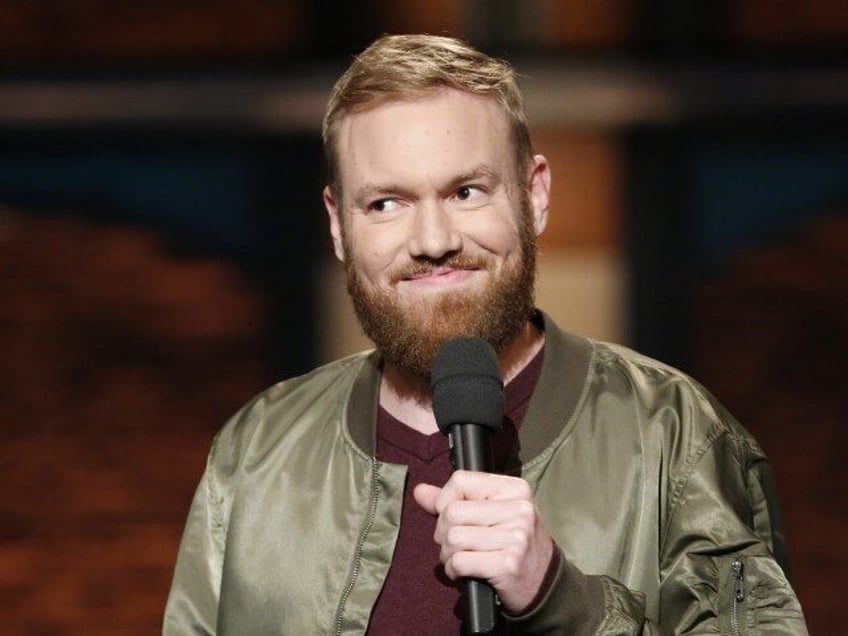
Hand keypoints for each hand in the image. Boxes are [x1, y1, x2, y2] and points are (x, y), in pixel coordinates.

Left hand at [413, 471, 553, 613]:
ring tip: (462, 557)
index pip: (460, 480)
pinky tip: (465, 572)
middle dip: (443, 533)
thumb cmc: (512, 543)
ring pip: (453, 538)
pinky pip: (460, 562)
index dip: (445, 501)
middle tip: (456, 544)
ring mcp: (516, 537)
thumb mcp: (490, 513)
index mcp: (514, 489)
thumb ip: (453, 500)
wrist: (543, 582)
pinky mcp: (508, 564)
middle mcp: (519, 509)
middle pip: (452, 512)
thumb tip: (419, 491)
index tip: (453, 517)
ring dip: (448, 554)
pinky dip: (454, 570)